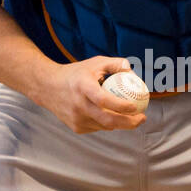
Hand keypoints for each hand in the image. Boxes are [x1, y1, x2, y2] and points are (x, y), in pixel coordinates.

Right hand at [31, 56, 146, 133]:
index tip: (136, 107)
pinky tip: (110, 115)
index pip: (104, 100)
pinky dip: (107, 123)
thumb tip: (134, 74)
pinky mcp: (76, 127)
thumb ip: (117, 64)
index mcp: (83, 87)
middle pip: (108, 120)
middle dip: (130, 123)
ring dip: (120, 123)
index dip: (122, 106)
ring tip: (130, 115)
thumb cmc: (76, 73)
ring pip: (106, 126)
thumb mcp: (96, 63)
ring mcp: (76, 119)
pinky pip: (98, 127)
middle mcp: (79, 105)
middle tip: (142, 118)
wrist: (48, 87)